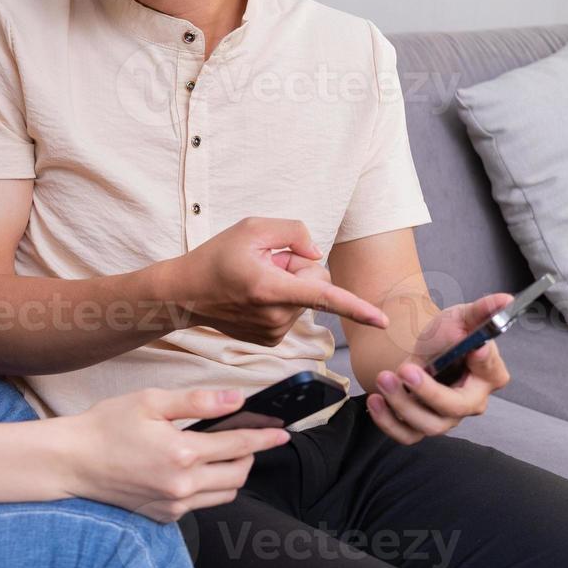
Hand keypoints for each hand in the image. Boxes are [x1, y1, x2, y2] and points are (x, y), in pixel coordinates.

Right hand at [63, 387, 289, 522]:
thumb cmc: (107, 425)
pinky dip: (208, 488)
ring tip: (222, 453)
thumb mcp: (150, 401)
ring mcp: (173, 504)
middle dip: (249, 455)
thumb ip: (197, 401)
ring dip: (232, 474)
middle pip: (238, 475)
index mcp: (182, 452)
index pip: (239, 446)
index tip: (282, 432)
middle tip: (244, 437)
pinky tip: (192, 470)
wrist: (72, 460)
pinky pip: (200, 505)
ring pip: (224, 494)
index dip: (264, 437)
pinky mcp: (163, 516)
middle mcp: (183, 485)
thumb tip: (236, 400)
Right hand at [174, 217, 389, 346]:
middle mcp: (276, 315)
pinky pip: (293, 312)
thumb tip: (316, 254)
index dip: (357, 307)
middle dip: (299, 269)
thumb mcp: (251, 227)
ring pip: (304, 299)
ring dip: (287, 285)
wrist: (184, 293)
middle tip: (265, 263)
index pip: (324, 296)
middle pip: (316, 283)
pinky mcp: (271, 340)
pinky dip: (279, 300)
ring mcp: (274, 332)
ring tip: (255, 281)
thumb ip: (292, 231)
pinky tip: (253, 296)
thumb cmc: (216, 257)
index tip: (383, 322)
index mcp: (271, 288)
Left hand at [365, 292, 512, 444]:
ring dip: (403, 405)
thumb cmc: (449, 333)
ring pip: (429, 425)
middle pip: (455, 409)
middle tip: (404, 370)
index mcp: (489, 375)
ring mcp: (446, 417)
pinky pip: (406, 435)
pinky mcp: (420, 424)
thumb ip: (483, 309)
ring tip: (383, 378)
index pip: (490, 372)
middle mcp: (471, 401)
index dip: (482, 361)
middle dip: (428, 392)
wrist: (422, 346)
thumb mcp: (463, 316)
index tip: (473, 346)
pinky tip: (375, 400)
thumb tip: (506, 299)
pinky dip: (388, 422)